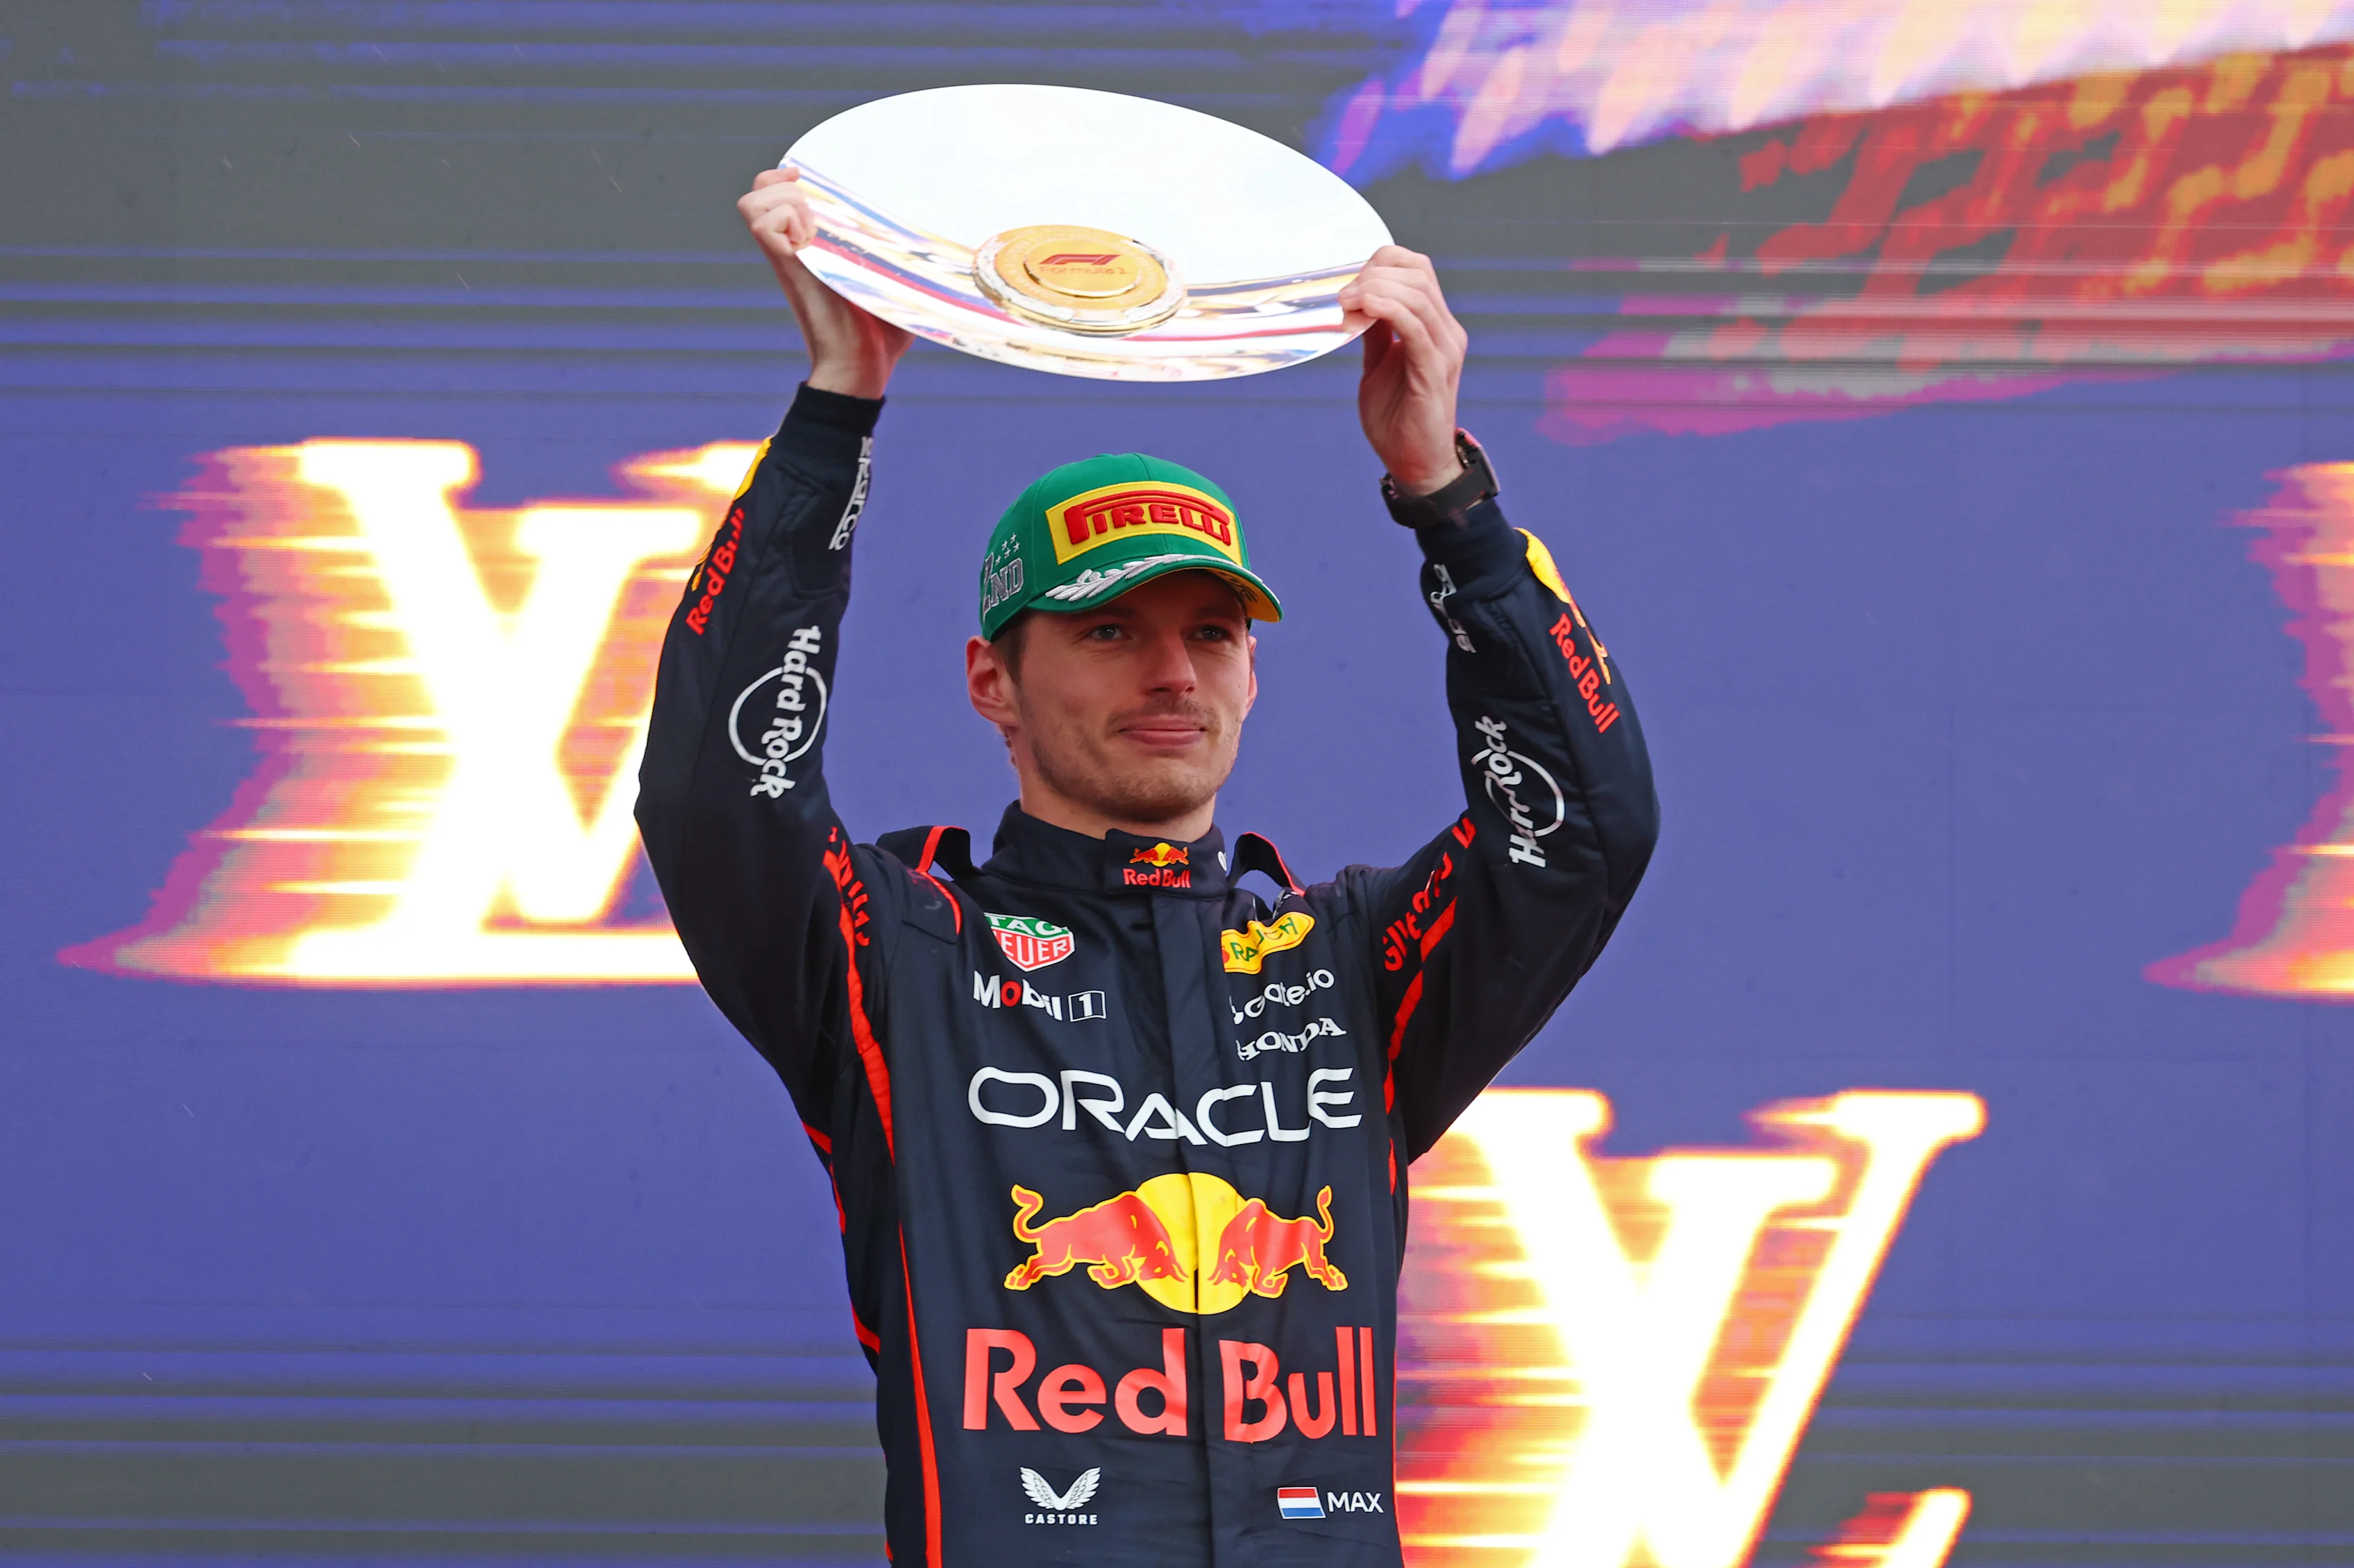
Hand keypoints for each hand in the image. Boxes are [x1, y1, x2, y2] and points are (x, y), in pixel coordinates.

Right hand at [738, 167, 911, 399]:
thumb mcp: (892, 283)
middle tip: (811, 198)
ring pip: (753, 205)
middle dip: (777, 182)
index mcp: (812, 249)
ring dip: (781, 200)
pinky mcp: (789, 269)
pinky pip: (764, 225)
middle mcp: (793, 250)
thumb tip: (945, 249)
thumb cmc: (881, 333)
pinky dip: (786, 217)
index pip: (774, 199)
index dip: (782, 179)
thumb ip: (903, 260)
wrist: (863, 367)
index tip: (808, 178)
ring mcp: (788, 259)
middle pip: (756, 194)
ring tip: (813, 221)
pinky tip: (813, 235)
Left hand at [1338, 245, 1468, 495]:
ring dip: (1375, 289)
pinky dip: (1387, 309)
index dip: (1382, 263)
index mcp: (1435, 326)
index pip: (1417, 270)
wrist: (1415, 464)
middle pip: (1417, 274)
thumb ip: (1375, 333)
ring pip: (1417, 294)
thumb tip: (1358, 302)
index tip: (1348, 282)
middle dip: (1374, 273)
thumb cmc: (1397, 418)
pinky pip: (1415, 327)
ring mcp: (1444, 350)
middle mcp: (1446, 332)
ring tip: (1346, 302)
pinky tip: (1363, 308)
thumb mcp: (1378, 365)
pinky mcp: (1435, 371)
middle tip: (1341, 294)